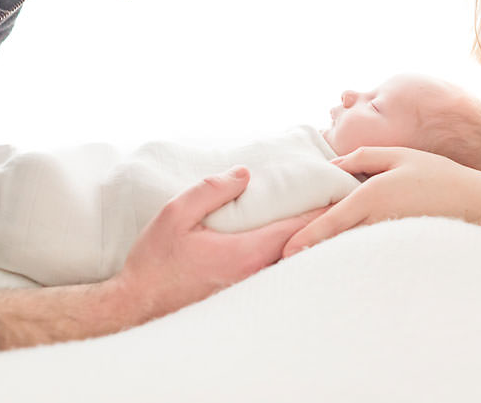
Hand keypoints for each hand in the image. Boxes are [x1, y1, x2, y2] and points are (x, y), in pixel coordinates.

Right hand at [112, 166, 323, 318]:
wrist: (136, 306)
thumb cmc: (155, 261)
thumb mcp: (175, 214)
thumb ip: (211, 190)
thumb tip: (245, 175)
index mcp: (247, 253)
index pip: (299, 228)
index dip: (323, 209)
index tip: (343, 192)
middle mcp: (257, 276)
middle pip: (304, 249)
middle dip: (324, 227)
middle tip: (344, 205)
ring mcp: (253, 292)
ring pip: (292, 265)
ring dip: (309, 244)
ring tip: (326, 223)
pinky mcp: (244, 300)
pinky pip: (278, 276)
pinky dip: (291, 259)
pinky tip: (293, 247)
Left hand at [281, 147, 480, 257]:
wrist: (474, 202)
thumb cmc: (437, 174)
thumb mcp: (398, 155)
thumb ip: (362, 157)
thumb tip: (332, 164)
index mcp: (371, 196)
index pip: (330, 222)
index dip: (306, 238)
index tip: (285, 251)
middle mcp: (376, 221)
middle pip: (335, 240)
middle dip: (311, 250)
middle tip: (285, 260)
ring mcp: (387, 236)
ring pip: (350, 248)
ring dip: (329, 253)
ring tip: (306, 260)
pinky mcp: (398, 245)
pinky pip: (368, 250)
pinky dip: (352, 252)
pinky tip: (341, 255)